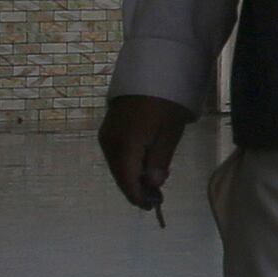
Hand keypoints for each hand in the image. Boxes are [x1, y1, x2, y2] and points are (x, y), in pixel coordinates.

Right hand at [99, 93, 195, 212]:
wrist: (152, 69)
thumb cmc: (166, 101)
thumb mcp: (170, 132)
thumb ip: (160, 160)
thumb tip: (152, 185)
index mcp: (124, 146)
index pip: (127, 182)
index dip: (139, 197)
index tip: (152, 207)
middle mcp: (109, 143)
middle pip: (120, 175)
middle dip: (137, 187)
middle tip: (158, 194)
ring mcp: (107, 134)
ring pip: (117, 165)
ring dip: (133, 175)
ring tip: (155, 177)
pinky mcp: (109, 128)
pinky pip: (117, 153)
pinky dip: (129, 162)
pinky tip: (145, 161)